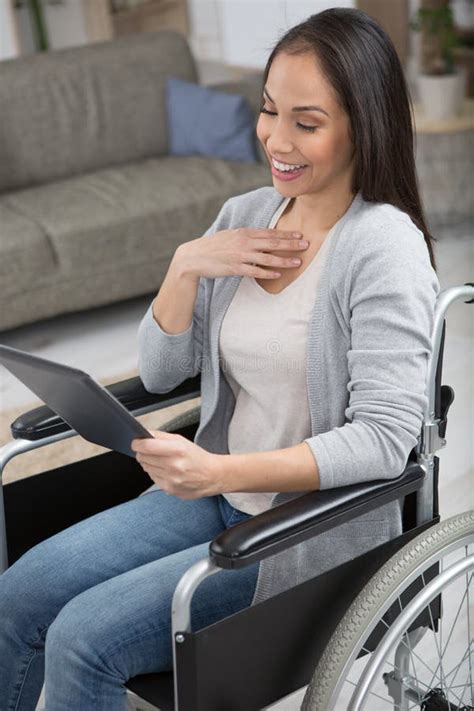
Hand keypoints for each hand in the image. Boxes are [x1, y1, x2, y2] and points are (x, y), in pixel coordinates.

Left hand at [131, 430, 221, 499]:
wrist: (212, 476)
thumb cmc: (197, 457)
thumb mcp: (181, 440)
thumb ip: (161, 436)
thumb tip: (143, 434)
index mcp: (177, 450)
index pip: (147, 446)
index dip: (137, 443)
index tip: (135, 442)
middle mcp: (174, 466)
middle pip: (143, 458)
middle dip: (143, 453)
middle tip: (149, 451)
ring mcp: (171, 479)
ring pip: (146, 468)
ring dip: (150, 463)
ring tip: (162, 461)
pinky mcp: (169, 489)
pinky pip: (153, 478)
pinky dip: (156, 473)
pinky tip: (167, 471)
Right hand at [175, 227, 308, 281]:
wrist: (193, 257)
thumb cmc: (212, 247)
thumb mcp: (230, 236)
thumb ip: (246, 237)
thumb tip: (260, 239)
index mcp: (244, 233)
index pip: (269, 233)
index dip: (286, 234)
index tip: (299, 235)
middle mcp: (244, 242)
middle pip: (272, 243)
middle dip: (291, 245)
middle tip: (306, 245)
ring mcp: (240, 255)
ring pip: (267, 258)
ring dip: (284, 260)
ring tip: (297, 262)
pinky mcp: (235, 268)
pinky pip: (255, 271)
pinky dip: (267, 273)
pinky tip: (278, 274)